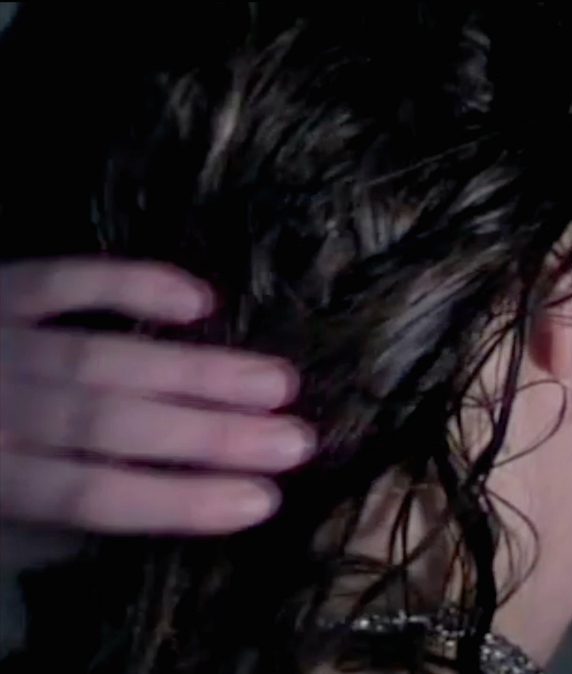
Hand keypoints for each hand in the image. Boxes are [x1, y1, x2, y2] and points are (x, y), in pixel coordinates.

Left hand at [0, 258, 313, 533]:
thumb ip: (38, 526)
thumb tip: (130, 513)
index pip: (93, 496)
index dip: (178, 500)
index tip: (261, 503)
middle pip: (113, 426)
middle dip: (212, 435)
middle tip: (299, 441)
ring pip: (108, 358)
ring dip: (200, 370)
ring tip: (280, 381)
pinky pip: (67, 279)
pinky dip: (132, 285)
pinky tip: (198, 300)